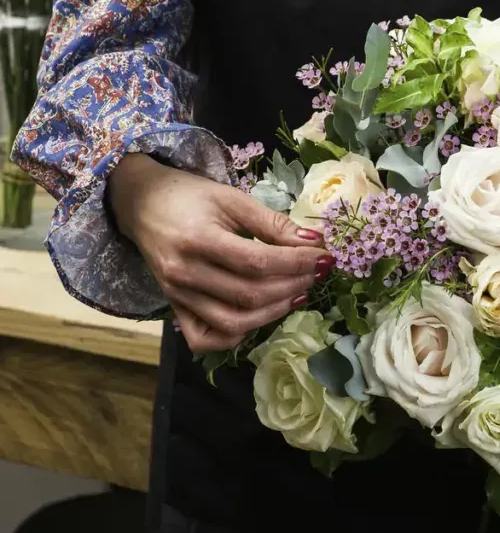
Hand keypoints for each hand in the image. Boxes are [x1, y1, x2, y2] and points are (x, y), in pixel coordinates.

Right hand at [109, 154, 330, 352]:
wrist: (141, 203)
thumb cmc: (188, 195)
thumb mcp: (231, 198)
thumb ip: (272, 222)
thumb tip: (314, 243)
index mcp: (198, 240)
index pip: (258, 262)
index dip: (296, 263)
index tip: (324, 257)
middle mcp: (185, 274)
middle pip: (249, 294)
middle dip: (292, 286)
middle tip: (316, 273)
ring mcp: (177, 297)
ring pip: (233, 322)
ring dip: (273, 312)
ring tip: (298, 294)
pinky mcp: (174, 309)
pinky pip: (206, 338)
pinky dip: (235, 336)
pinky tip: (259, 316)